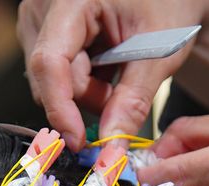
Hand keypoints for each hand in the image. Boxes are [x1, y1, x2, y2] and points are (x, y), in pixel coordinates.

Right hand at [17, 0, 208, 149]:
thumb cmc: (168, 7)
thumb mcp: (159, 53)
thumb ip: (133, 101)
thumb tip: (111, 147)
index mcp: (72, 0)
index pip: (49, 62)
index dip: (61, 108)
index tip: (79, 141)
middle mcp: (44, 8)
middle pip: (51, 80)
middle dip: (89, 98)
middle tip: (124, 86)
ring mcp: (40, 22)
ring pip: (52, 86)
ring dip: (88, 93)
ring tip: (118, 69)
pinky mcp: (43, 36)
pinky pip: (56, 80)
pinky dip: (84, 84)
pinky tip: (104, 65)